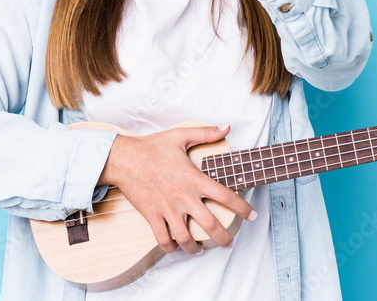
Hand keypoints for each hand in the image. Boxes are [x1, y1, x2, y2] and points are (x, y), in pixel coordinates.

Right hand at [98, 124, 255, 254]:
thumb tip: (227, 126)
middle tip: (229, 243)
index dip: (242, 208)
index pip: (225, 196)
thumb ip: (206, 133)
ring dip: (195, 248)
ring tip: (202, 249)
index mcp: (194, 179)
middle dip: (223, 238)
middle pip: (209, 225)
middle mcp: (183, 197)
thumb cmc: (153, 146)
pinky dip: (171, 248)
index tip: (252, 216)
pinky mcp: (152, 215)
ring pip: (186, 238)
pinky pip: (163, 239)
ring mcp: (167, 209)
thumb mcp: (181, 136)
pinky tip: (176, 247)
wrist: (125, 158)